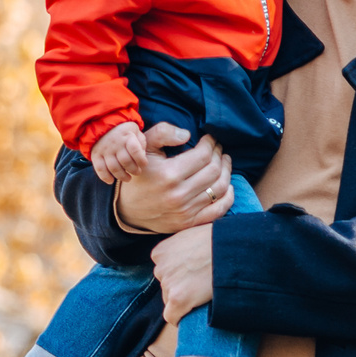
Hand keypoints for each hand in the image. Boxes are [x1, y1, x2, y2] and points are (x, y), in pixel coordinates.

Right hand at [89, 121, 149, 182]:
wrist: (102, 124)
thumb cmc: (124, 131)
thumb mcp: (135, 131)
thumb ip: (141, 143)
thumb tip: (142, 157)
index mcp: (127, 136)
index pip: (135, 150)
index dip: (141, 160)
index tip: (144, 164)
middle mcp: (115, 143)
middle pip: (125, 161)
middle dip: (134, 170)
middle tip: (137, 172)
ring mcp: (104, 149)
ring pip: (114, 167)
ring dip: (122, 176)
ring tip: (128, 178)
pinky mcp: (95, 154)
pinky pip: (100, 169)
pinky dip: (105, 177)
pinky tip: (111, 181)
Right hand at [113, 126, 235, 233]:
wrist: (127, 209)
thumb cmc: (139, 174)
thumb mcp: (143, 149)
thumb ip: (163, 133)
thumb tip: (188, 134)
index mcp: (168, 174)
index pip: (203, 155)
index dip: (211, 144)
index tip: (210, 139)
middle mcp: (179, 194)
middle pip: (214, 170)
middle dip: (220, 155)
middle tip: (218, 149)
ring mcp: (185, 211)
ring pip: (219, 188)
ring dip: (226, 172)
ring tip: (224, 162)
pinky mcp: (189, 223)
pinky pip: (218, 210)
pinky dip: (228, 197)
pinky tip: (228, 185)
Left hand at [153, 225, 215, 321]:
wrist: (231, 249)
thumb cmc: (219, 239)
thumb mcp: (193, 235)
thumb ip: (183, 247)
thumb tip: (189, 256)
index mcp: (161, 252)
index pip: (163, 271)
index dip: (178, 275)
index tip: (191, 276)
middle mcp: (160, 268)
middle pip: (166, 286)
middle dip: (180, 287)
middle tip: (200, 284)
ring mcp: (168, 283)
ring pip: (170, 301)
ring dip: (183, 300)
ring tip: (202, 294)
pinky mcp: (178, 298)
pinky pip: (172, 316)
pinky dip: (180, 318)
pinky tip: (191, 313)